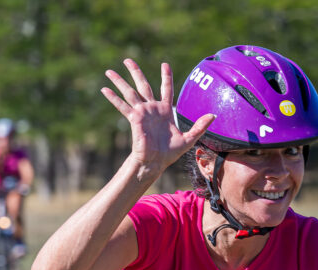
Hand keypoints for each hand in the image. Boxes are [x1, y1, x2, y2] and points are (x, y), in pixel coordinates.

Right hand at [102, 59, 214, 178]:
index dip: (166, 77)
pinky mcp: (134, 119)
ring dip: (120, 81)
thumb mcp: (189, 138)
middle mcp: (152, 108)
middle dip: (135, 72)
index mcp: (165, 110)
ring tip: (109, 71)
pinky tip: (104, 89)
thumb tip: (213, 115)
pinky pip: (123, 106)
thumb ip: (200, 126)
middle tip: (127, 60)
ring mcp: (142, 112)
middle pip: (143, 85)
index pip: (166, 89)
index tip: (165, 64)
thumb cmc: (171, 153)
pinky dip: (113, 98)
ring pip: (130, 92)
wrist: (156, 162)